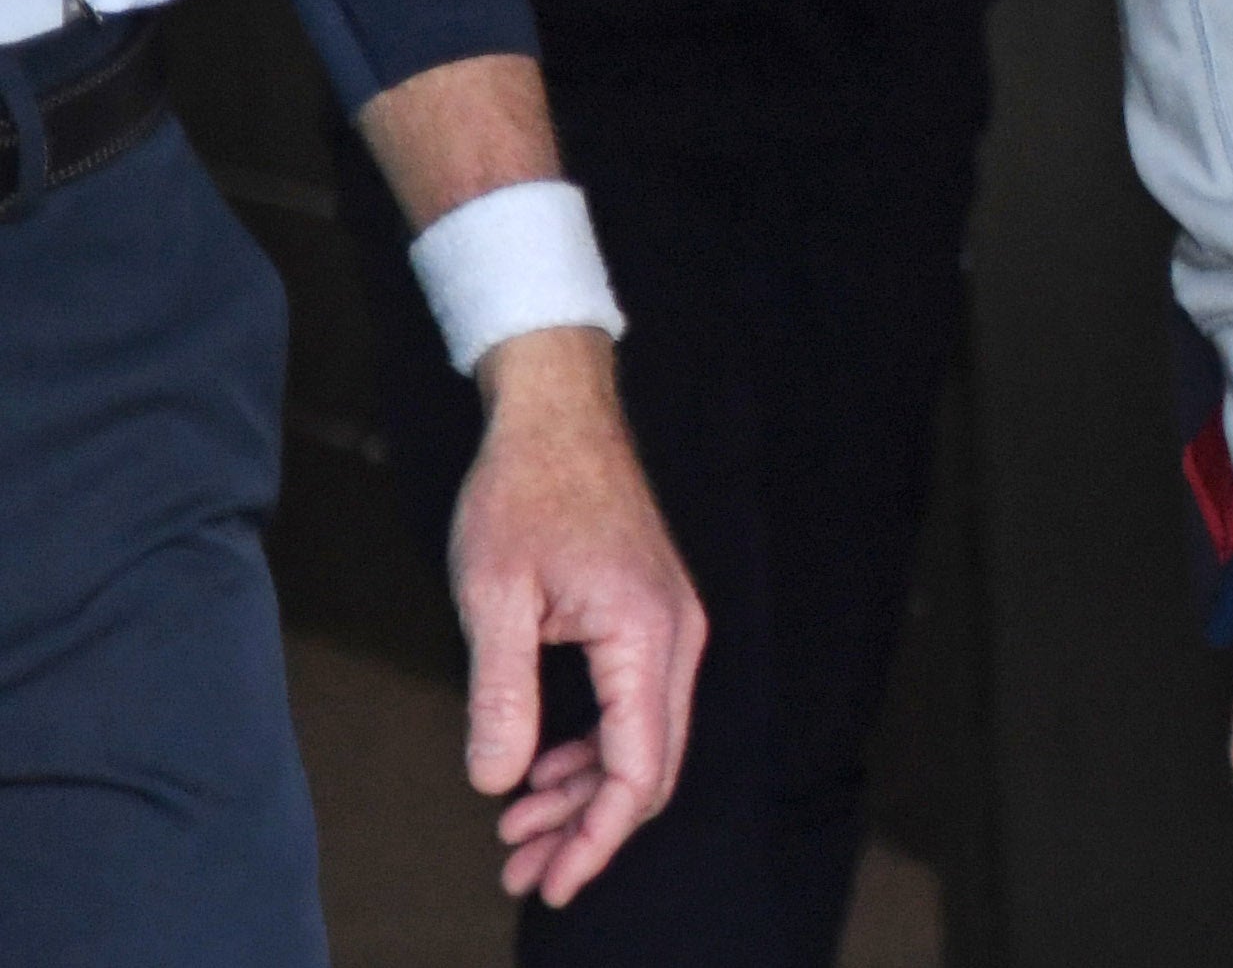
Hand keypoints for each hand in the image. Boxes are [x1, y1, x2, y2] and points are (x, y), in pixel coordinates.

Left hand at [450, 325, 707, 904]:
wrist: (557, 414)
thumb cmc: (523, 492)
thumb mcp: (492, 597)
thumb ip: (501, 696)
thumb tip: (499, 783)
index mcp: (646, 633)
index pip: (637, 766)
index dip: (596, 837)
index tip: (550, 882)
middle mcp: (676, 637)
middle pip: (649, 766)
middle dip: (588, 829)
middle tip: (521, 874)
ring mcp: (669, 627)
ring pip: (643, 741)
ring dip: (585, 795)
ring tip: (518, 835)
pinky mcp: (649, 619)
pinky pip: (634, 707)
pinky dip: (591, 751)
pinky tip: (541, 772)